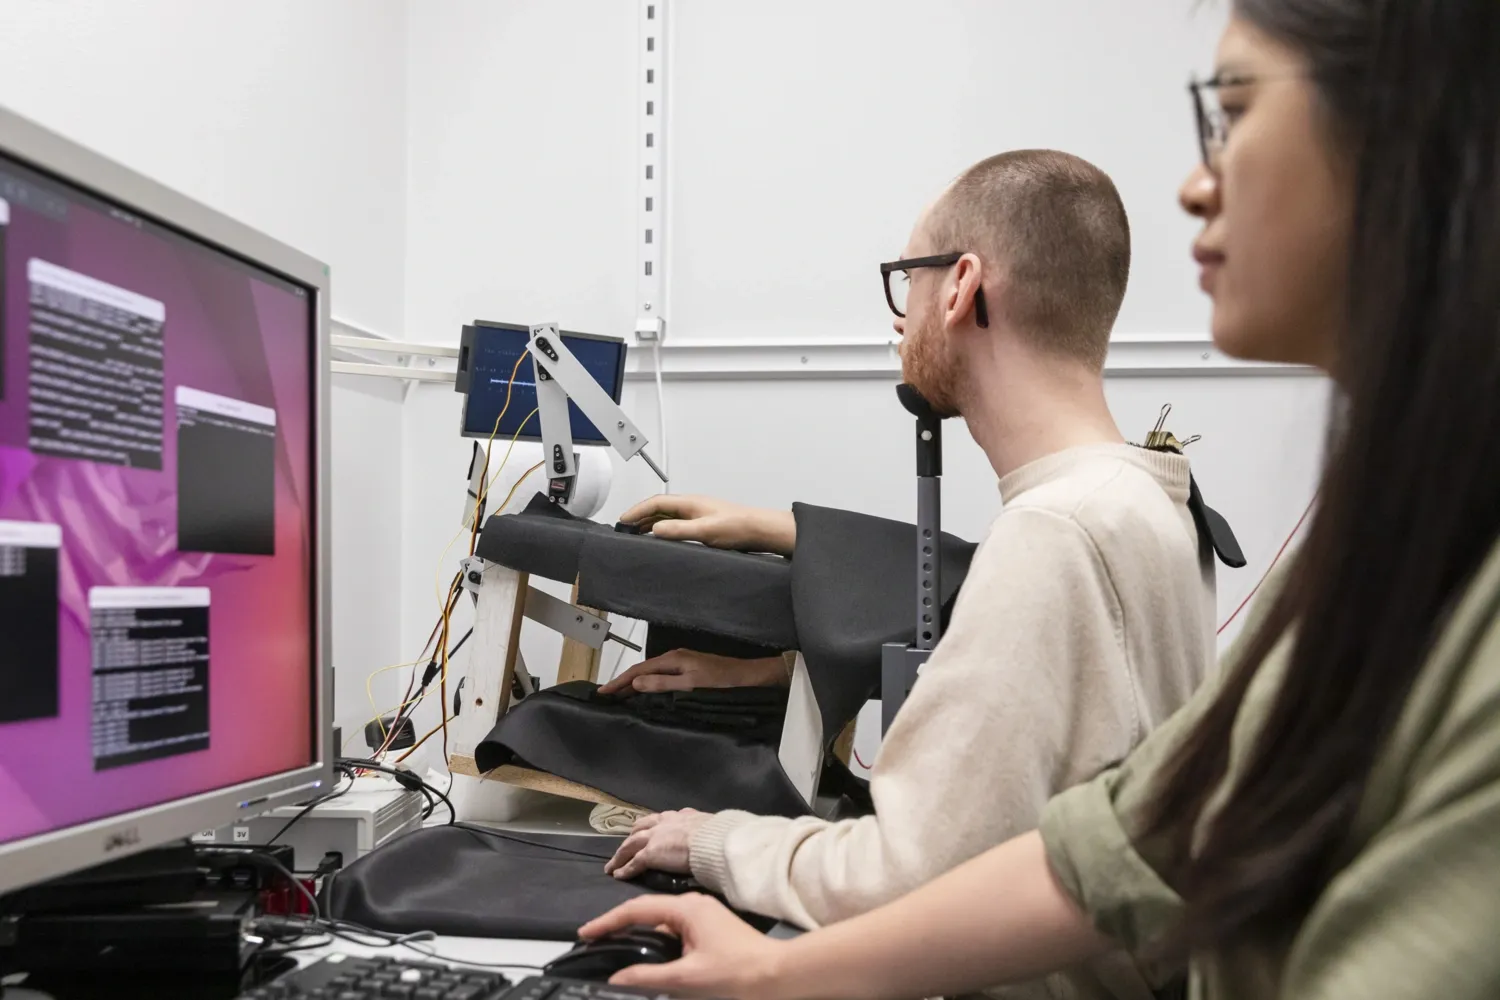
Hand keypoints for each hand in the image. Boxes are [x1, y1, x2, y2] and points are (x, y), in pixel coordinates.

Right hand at [579, 893, 786, 998]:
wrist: (777, 976)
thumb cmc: (737, 973)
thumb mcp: (687, 978)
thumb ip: (648, 977)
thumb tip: (617, 978)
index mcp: (687, 909)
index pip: (637, 910)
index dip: (608, 921)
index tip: (586, 933)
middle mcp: (694, 905)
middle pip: (647, 911)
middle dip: (620, 925)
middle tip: (595, 940)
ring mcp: (703, 915)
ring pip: (661, 922)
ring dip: (639, 934)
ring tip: (615, 946)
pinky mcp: (710, 927)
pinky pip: (675, 930)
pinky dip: (657, 940)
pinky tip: (648, 955)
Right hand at [598, 650, 788, 695]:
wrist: (747, 676)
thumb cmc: (722, 680)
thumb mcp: (691, 684)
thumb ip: (663, 684)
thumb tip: (636, 683)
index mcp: (672, 659)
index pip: (638, 671)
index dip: (619, 682)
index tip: (603, 692)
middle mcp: (674, 658)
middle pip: (642, 671)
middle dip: (622, 682)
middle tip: (605, 696)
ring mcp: (681, 663)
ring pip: (651, 674)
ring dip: (634, 684)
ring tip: (619, 696)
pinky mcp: (687, 669)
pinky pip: (660, 676)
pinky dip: (648, 684)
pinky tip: (645, 692)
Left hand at [604, 808, 709, 880]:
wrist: (712, 842)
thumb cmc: (717, 835)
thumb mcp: (709, 825)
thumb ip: (702, 829)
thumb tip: (708, 833)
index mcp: (680, 816)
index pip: (660, 819)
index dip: (650, 826)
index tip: (645, 830)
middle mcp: (663, 823)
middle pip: (640, 829)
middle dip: (631, 837)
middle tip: (625, 846)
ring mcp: (654, 838)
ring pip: (630, 845)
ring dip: (620, 855)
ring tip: (613, 865)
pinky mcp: (650, 854)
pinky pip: (633, 863)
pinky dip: (624, 869)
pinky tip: (618, 875)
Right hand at [619, 495, 796, 555]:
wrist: (760, 530)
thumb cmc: (738, 527)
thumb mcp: (705, 531)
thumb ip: (679, 530)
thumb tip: (654, 530)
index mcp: (690, 503)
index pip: (656, 503)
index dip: (637, 511)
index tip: (624, 520)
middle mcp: (692, 506)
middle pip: (659, 508)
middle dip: (641, 517)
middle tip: (626, 529)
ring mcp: (698, 515)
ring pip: (668, 517)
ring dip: (652, 524)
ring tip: (638, 535)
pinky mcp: (704, 525)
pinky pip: (677, 524)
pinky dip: (665, 530)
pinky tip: (663, 540)